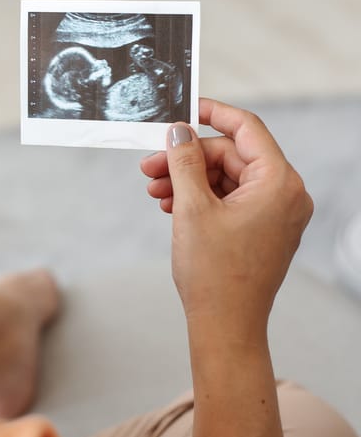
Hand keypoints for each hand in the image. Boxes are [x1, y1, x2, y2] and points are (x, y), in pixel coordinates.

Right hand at [140, 99, 312, 336]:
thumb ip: (184, 162)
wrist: (226, 327)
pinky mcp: (264, 230)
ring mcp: (277, 214)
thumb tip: (179, 132)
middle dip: (188, 159)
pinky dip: (202, 199)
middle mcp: (287, 195)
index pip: (246, 128)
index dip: (212, 114)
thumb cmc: (215, 275)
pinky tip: (172, 207)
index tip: (183, 110)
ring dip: (189, 181)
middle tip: (150, 167)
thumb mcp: (191, 209)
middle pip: (231, 156)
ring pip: (227, 179)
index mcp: (279, 183)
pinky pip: (231, 200)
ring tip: (155, 192)